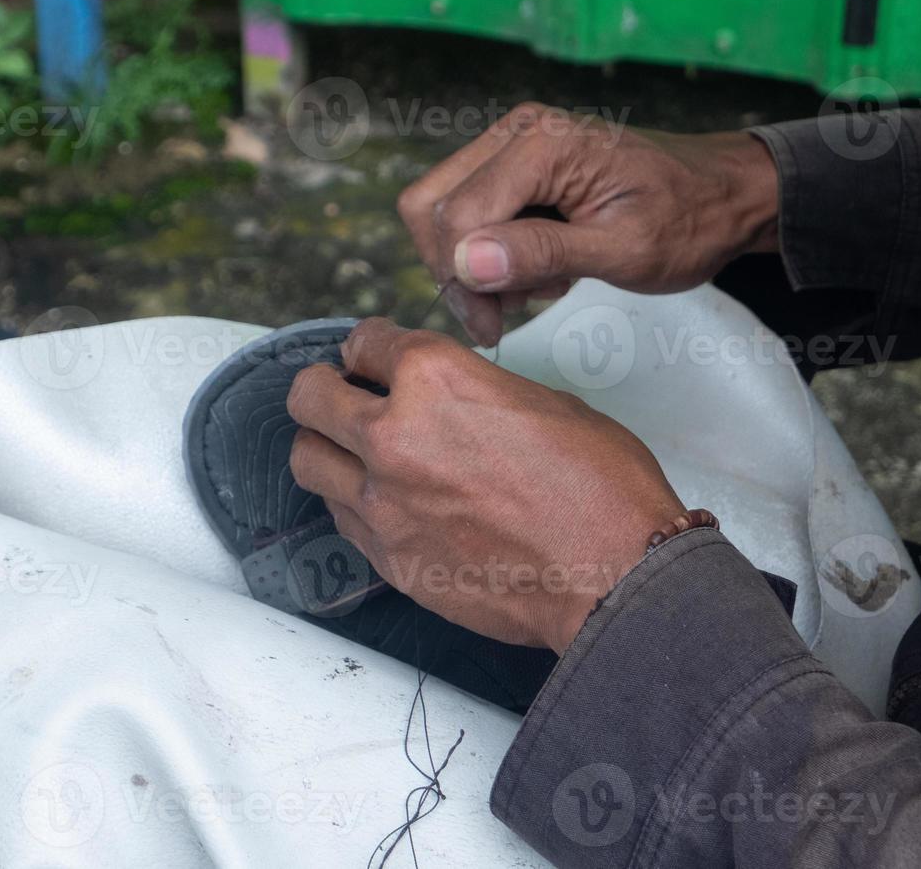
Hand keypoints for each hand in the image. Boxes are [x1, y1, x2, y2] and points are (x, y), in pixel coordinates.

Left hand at [287, 317, 687, 653]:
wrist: (613, 576)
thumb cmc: (600, 488)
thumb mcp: (546, 403)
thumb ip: (477, 393)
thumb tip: (457, 402)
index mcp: (436, 378)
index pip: (366, 343)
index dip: (369, 347)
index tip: (371, 357)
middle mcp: (393, 433)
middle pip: (309, 396)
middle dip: (323, 389)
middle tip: (341, 395)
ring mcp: (382, 500)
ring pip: (307, 458)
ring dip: (324, 446)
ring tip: (350, 451)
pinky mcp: (387, 556)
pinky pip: (340, 516)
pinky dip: (350, 500)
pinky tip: (379, 499)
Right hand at [397, 102, 779, 345]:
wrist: (722, 195)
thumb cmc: (688, 220)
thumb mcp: (624, 250)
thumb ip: (543, 252)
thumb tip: (466, 261)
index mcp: (541, 144)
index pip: (457, 214)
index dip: (462, 278)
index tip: (493, 327)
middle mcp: (515, 132)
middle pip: (431, 206)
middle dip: (456, 270)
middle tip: (500, 316)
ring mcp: (511, 145)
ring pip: (442, 211)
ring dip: (473, 264)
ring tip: (536, 287)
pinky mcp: (514, 166)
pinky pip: (469, 211)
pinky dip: (490, 252)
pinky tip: (541, 268)